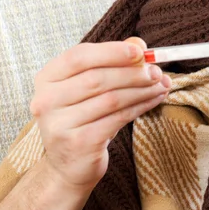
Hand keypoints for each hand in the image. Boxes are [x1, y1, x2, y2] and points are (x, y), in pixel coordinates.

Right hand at [30, 37, 170, 189]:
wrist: (68, 165)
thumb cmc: (83, 117)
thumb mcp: (91, 85)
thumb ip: (111, 60)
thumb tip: (138, 44)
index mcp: (47, 78)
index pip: (79, 56)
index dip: (112, 51)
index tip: (140, 51)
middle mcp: (46, 100)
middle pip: (97, 78)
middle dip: (133, 73)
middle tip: (157, 71)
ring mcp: (59, 124)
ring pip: (111, 99)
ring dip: (142, 90)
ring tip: (162, 84)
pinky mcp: (78, 143)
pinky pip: (117, 118)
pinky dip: (140, 106)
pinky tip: (154, 100)